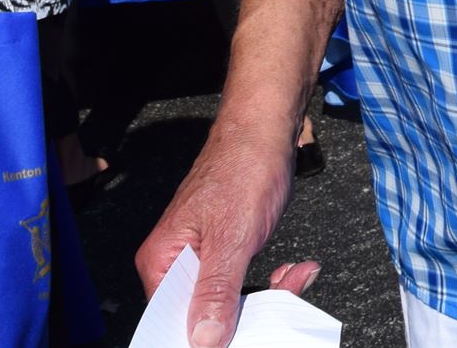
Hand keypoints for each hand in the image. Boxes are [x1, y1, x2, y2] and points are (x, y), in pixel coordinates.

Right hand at [137, 115, 301, 346]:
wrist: (266, 129)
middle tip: (283, 295)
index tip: (242, 333)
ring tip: (295, 278)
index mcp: (161, 262)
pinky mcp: (225, 252)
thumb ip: (215, 290)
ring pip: (229, 302)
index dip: (206, 335)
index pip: (173, 322)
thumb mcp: (232, 237)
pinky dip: (272, 282)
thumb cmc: (244, 169)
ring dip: (267, 297)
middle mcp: (174, 263)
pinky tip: (294, 271)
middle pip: (203, 315)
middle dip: (247, 314)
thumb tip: (203, 339)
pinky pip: (243, 283)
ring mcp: (201, 257)